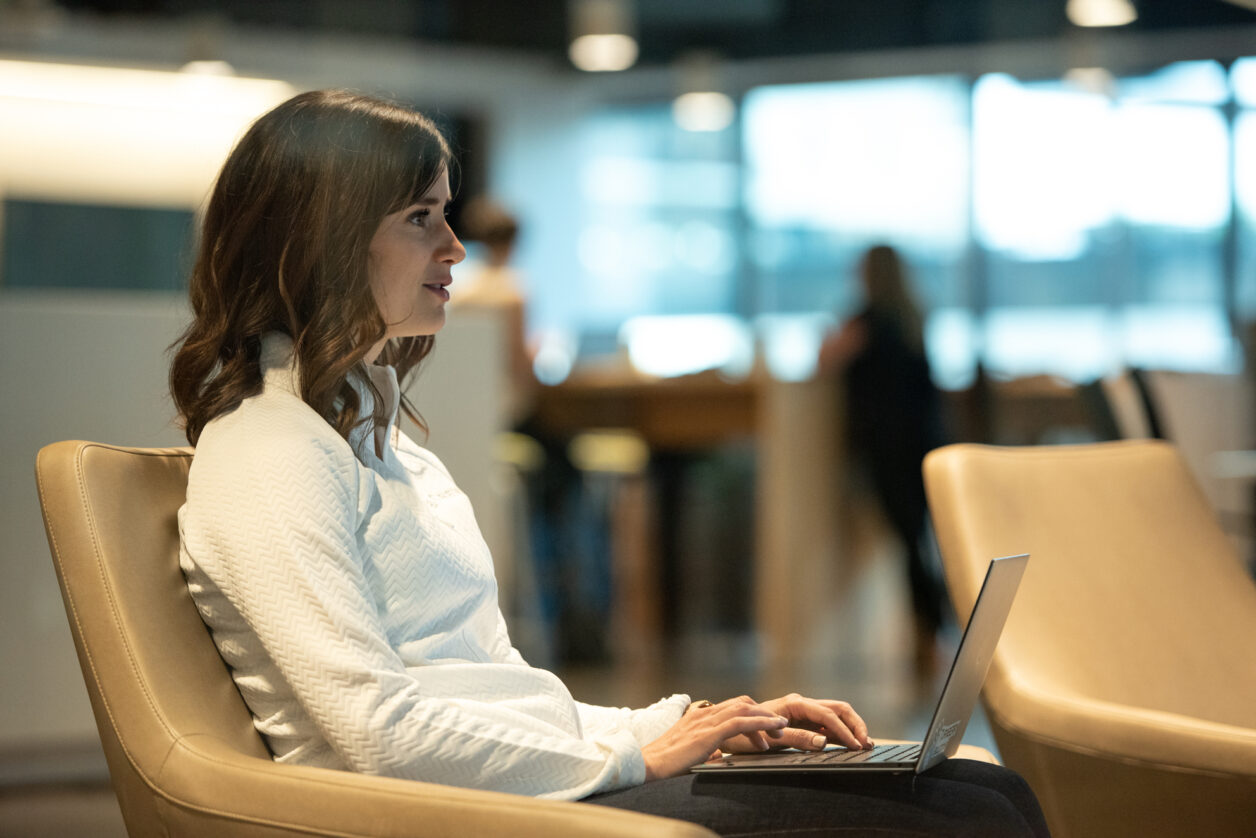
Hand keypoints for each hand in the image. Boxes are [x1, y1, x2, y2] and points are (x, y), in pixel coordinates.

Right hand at [641, 696, 788, 780]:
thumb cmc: (665, 762)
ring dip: (766, 719)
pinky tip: (771, 731)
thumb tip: (719, 755)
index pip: (732, 706)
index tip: (765, 728)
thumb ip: (706, 747)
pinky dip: (760, 724)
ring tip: (781, 730)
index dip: (753, 714)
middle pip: (742, 703)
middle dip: (764, 714)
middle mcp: (704, 713)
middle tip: (778, 729)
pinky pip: (740, 722)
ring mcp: (706, 720)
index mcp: (700, 715)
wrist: (647, 764)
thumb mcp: (690, 750)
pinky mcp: (709, 732)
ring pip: (744, 709)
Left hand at [719, 693, 873, 753]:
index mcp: (794, 703)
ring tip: (864, 743)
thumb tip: (823, 742)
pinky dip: (841, 731)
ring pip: (835, 714)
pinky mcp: (802, 721)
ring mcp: (802, 711)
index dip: (845, 730)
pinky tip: (849, 743)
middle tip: (868, 743)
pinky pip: (827, 723)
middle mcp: (800, 703)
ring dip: (851, 727)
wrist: (728, 729)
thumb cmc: (745, 733)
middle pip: (838, 708)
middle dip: (855, 724)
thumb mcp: (769, 739)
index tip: (857, 745)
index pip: (828, 715)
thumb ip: (797, 739)